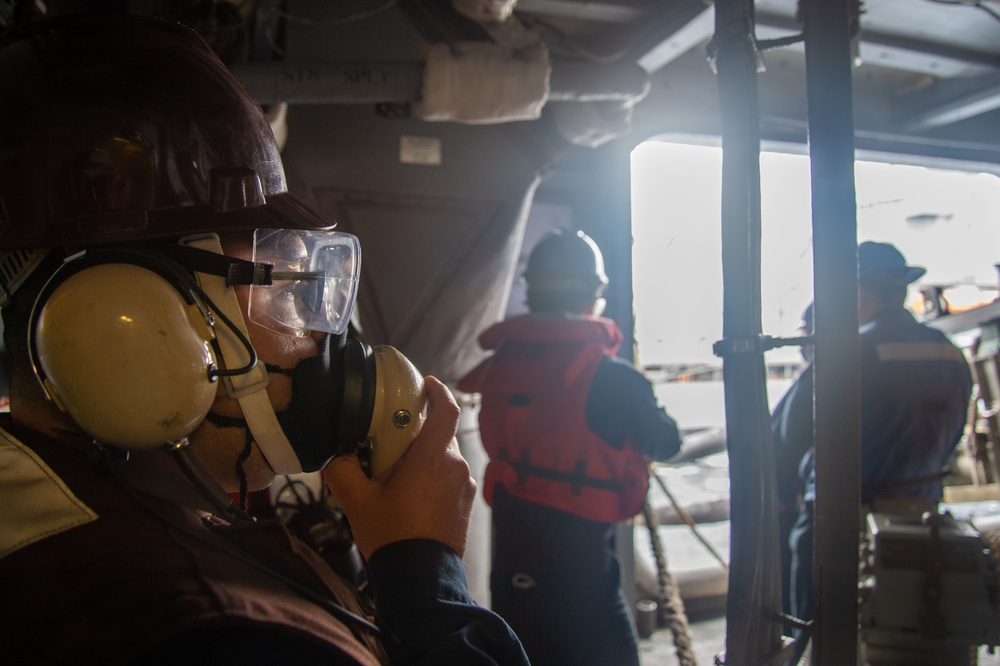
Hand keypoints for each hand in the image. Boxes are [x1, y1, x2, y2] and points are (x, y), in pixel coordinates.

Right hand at [322, 376, 475, 558]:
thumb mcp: (356, 500)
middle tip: (390, 443)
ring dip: (424, 459)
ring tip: (396, 476)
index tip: (426, 385)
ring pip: (444, 458)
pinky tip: (410, 495)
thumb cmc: (391, 537)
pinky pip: (449, 478)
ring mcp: (463, 487)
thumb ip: (342, 469)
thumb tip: (335, 455)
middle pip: (439, 435)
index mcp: (432, 458)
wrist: (418, 578)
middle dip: (417, 434)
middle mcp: (455, 467)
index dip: (438, 391)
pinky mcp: (465, 504)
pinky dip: (433, 477)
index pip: (447, 410)